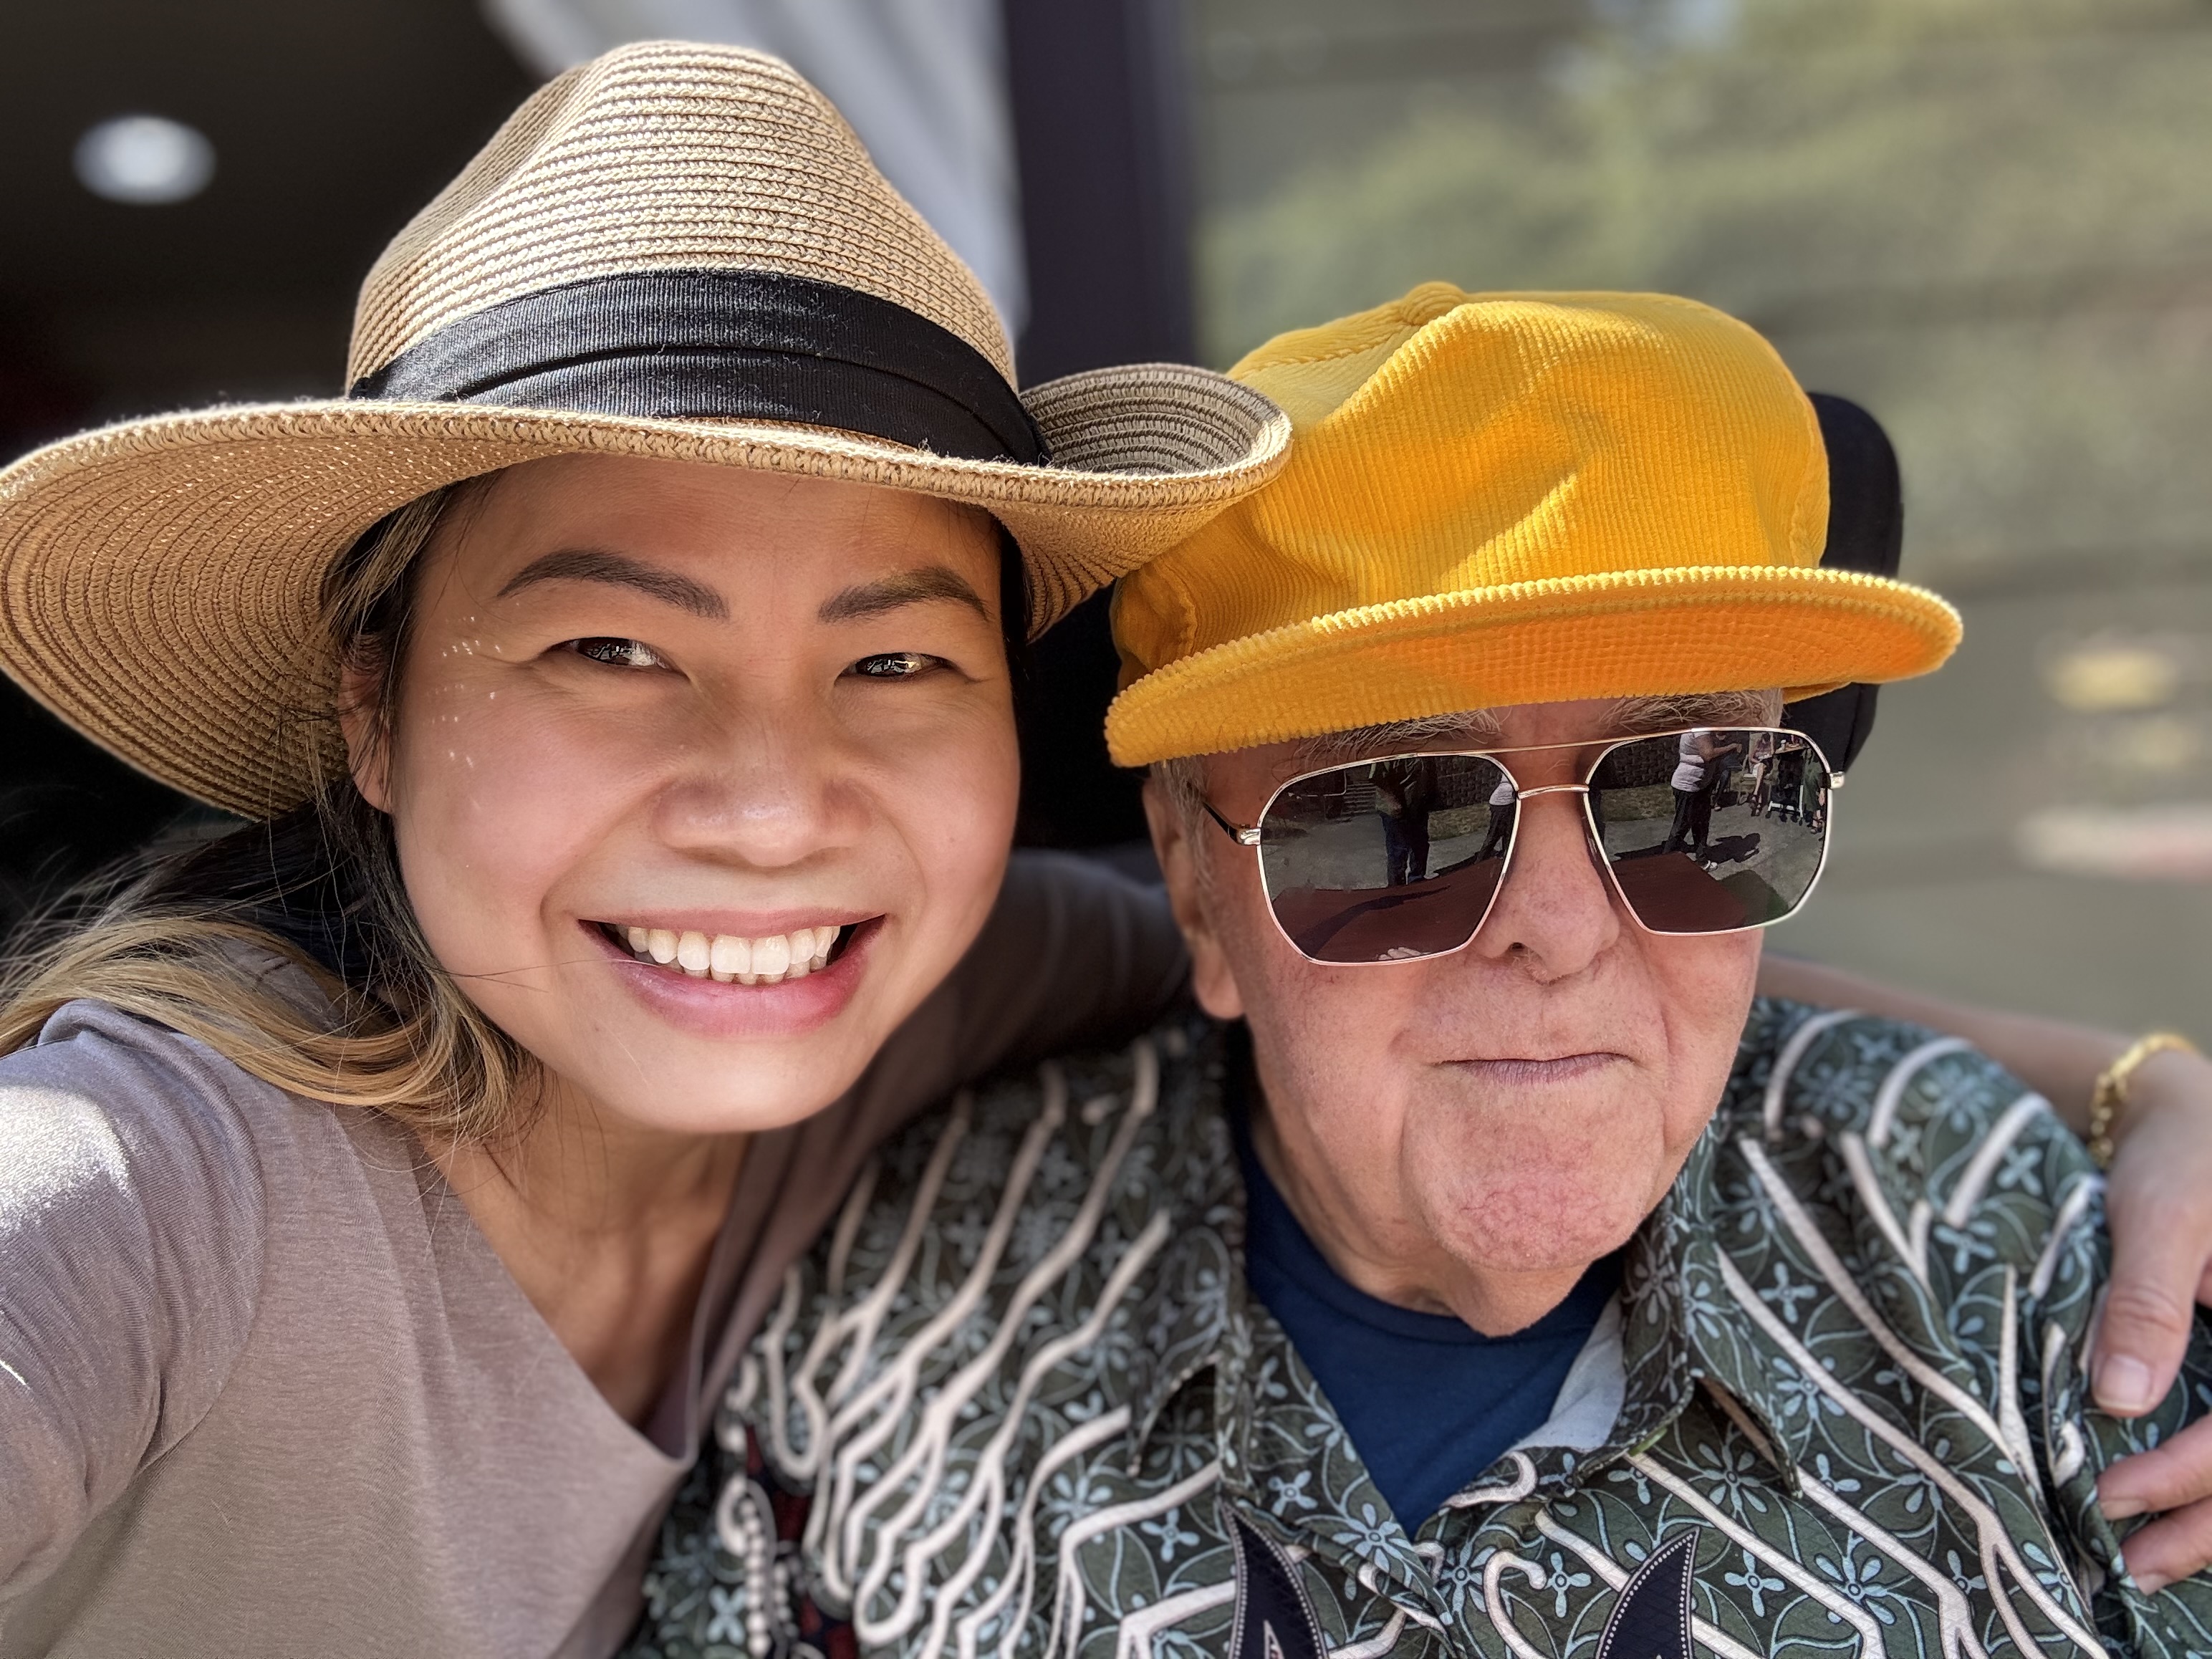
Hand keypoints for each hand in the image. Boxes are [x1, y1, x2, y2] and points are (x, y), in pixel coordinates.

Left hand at [2092, 1046, 2211, 1590]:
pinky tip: (2171, 1523)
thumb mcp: (2159, 1215)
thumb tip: (2117, 1400)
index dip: (2193, 1473)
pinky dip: (2207, 1485)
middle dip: (2208, 1523)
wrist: (2177, 1116)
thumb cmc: (2176, 1154)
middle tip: (2130, 1563)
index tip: (2113, 1493)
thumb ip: (2145, 1301)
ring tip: (2146, 1567)